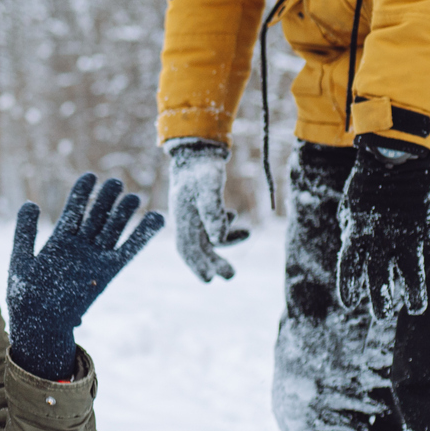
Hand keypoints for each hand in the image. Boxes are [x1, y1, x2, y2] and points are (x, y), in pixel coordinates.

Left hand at [4, 174, 166, 380]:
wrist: (39, 326)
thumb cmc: (25, 297)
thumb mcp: (20, 260)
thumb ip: (25, 232)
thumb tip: (30, 203)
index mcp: (58, 243)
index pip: (73, 211)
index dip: (82, 194)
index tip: (91, 176)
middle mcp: (79, 249)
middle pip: (96, 217)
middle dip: (105, 200)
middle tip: (115, 182)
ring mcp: (94, 259)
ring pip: (112, 230)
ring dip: (123, 213)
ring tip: (133, 196)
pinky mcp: (108, 272)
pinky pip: (128, 250)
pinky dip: (142, 235)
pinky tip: (156, 218)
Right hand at [165, 138, 249, 281]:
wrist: (198, 150)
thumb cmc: (202, 169)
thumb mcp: (209, 188)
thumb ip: (214, 212)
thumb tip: (219, 239)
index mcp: (183, 219)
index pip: (188, 249)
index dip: (197, 266)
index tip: (210, 280)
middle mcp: (185, 220)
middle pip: (198, 248)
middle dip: (213, 262)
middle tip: (231, 276)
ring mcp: (192, 215)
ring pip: (207, 238)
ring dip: (225, 243)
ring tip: (247, 234)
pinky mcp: (201, 208)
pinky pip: (212, 226)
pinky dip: (226, 229)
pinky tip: (239, 224)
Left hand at [336, 135, 429, 317]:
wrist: (390, 151)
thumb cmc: (367, 180)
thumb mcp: (351, 206)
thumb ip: (352, 227)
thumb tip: (352, 243)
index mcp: (358, 233)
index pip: (349, 266)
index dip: (349, 286)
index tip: (350, 304)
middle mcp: (381, 236)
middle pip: (379, 275)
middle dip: (381, 298)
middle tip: (382, 316)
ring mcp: (405, 229)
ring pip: (411, 267)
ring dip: (414, 290)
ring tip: (416, 309)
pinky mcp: (427, 217)